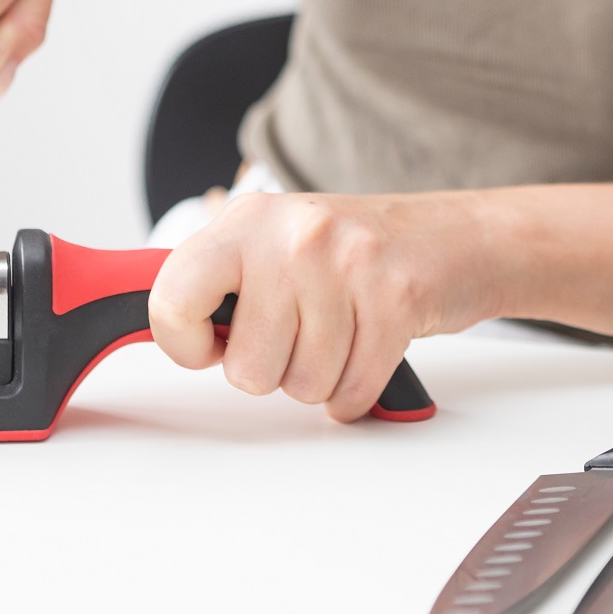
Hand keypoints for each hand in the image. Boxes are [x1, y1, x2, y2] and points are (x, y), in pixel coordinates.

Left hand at [148, 191, 500, 421]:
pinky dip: (354, 392)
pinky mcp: (396, 299)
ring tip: (336, 335)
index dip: (183, 343)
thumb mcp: (270, 243)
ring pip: (302, 386)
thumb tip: (159, 328)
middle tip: (297, 336)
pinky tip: (362, 353)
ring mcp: (345, 264)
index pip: (172, 298)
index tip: (210, 345)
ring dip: (318, 380)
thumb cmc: (349, 253)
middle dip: (272, 371)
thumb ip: (216, 283)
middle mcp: (290, 236)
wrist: (453, 238)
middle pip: (247, 369)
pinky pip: (351, 391)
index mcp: (245, 221)